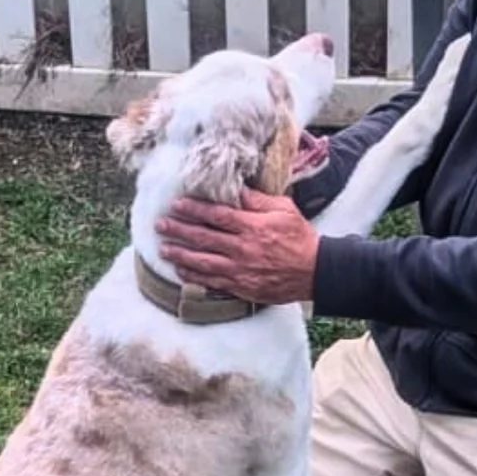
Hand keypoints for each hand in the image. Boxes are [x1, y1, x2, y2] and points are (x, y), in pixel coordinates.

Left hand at [156, 184, 319, 305]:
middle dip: (179, 231)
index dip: (194, 209)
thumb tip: (235, 189)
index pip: (216, 215)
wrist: (315, 271)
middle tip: (160, 225)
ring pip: (203, 262)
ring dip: (180, 255)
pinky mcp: (242, 287)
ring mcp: (241, 270)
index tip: (176, 205)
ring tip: (163, 249)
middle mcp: (243, 249)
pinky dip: (195, 277)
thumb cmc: (299, 237)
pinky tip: (181, 272)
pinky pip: (213, 282)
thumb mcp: (283, 209)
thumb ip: (257, 200)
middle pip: (203, 238)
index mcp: (252, 226)